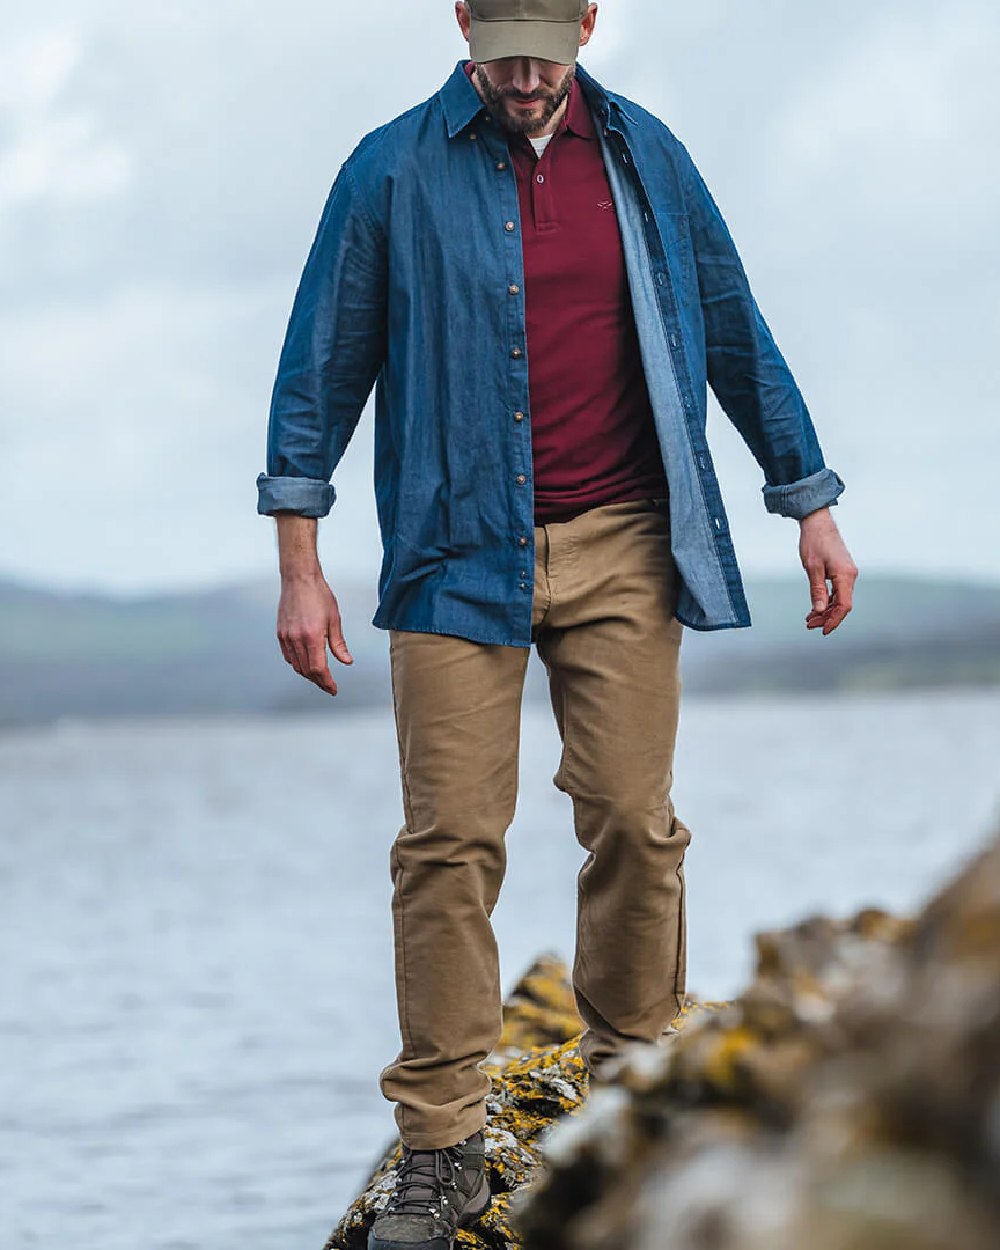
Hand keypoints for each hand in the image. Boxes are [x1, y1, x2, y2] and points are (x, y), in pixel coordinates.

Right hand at [276, 572, 352, 695]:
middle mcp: (297, 639)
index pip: (319, 669)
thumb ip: (339, 644)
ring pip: (296, 665)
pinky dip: (297, 664)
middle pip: (307, 671)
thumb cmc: (318, 594)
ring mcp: (286, 637)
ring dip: (308, 674)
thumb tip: (346, 660)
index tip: (333, 689)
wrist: (299, 579)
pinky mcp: (281, 633)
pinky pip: (288, 656)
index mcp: (312, 636)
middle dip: (319, 681)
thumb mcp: (334, 619)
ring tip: (319, 676)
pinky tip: (305, 663)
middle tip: (328, 685)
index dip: (327, 682)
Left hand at [798, 508, 857, 635]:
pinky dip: (827, 600)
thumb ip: (817, 590)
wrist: (818, 522)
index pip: (844, 605)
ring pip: (839, 599)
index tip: (823, 631)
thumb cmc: (814, 542)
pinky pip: (837, 591)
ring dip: (826, 610)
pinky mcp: (842, 571)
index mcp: (845, 575)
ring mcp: (847, 573)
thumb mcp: (812, 568)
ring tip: (810, 619)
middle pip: (842, 605)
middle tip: (809, 625)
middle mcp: (850, 575)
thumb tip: (820, 610)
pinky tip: (816, 608)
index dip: (834, 620)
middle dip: (827, 617)